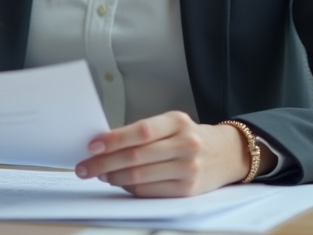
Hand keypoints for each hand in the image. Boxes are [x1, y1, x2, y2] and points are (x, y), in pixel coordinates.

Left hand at [74, 111, 263, 196]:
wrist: (227, 154)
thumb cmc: (192, 137)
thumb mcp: (173, 125)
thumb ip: (144, 132)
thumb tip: (105, 144)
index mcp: (178, 121)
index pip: (141, 131)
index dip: (114, 139)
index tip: (92, 145)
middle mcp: (185, 144)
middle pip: (136, 156)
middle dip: (104, 163)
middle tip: (85, 166)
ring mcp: (188, 169)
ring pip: (140, 176)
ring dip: (113, 177)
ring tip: (99, 174)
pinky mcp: (187, 190)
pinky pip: (149, 191)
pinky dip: (129, 188)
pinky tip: (119, 183)